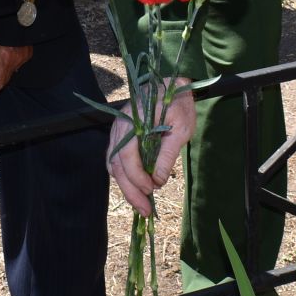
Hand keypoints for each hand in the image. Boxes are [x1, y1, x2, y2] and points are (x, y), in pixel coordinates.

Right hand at [107, 87, 194, 216]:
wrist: (172, 84)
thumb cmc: (179, 104)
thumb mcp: (181, 128)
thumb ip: (167, 153)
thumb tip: (158, 180)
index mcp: (134, 122)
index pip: (127, 155)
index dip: (137, 177)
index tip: (151, 190)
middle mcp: (120, 127)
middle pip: (117, 165)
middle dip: (130, 190)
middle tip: (144, 211)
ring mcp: (117, 131)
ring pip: (113, 165)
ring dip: (126, 187)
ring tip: (140, 205)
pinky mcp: (120, 136)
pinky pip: (116, 159)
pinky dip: (124, 176)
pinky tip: (135, 188)